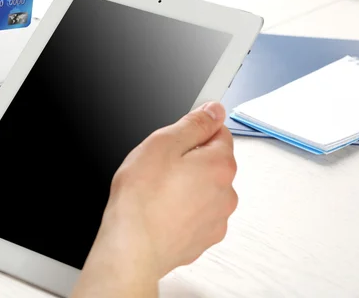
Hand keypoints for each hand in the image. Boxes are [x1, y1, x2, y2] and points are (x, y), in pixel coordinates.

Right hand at [72, 102, 236, 296]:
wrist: (132, 247)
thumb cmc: (142, 198)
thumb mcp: (163, 143)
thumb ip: (194, 124)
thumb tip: (214, 111)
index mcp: (220, 165)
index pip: (219, 132)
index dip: (193, 132)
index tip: (175, 140)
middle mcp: (226, 193)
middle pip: (212, 163)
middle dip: (190, 161)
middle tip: (160, 167)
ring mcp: (216, 219)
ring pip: (205, 190)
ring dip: (188, 187)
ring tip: (158, 192)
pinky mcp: (203, 239)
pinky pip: (197, 214)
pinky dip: (184, 211)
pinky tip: (162, 211)